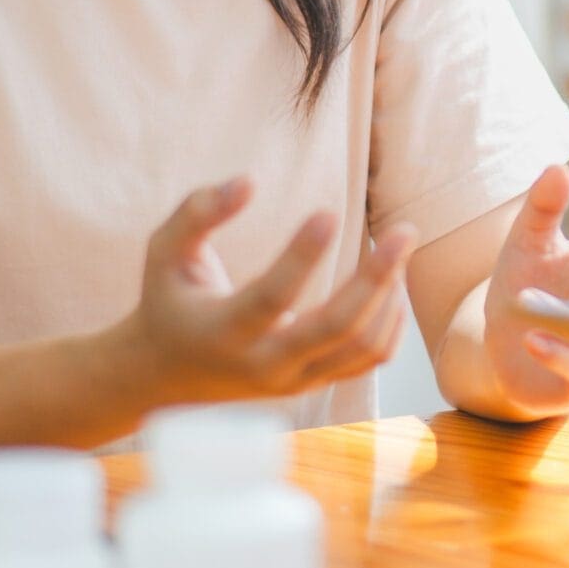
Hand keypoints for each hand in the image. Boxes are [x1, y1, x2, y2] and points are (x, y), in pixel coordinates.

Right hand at [118, 177, 414, 405]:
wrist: (166, 377)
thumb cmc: (168, 301)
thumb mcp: (163, 252)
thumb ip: (197, 212)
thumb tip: (248, 182)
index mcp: (222, 331)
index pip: (271, 297)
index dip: (301, 256)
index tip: (329, 211)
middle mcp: (262, 364)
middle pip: (335, 328)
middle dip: (377, 278)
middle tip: (405, 230)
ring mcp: (293, 381)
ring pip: (362, 347)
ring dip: (389, 296)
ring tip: (397, 249)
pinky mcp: (313, 384)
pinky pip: (369, 360)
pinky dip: (390, 323)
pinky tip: (392, 285)